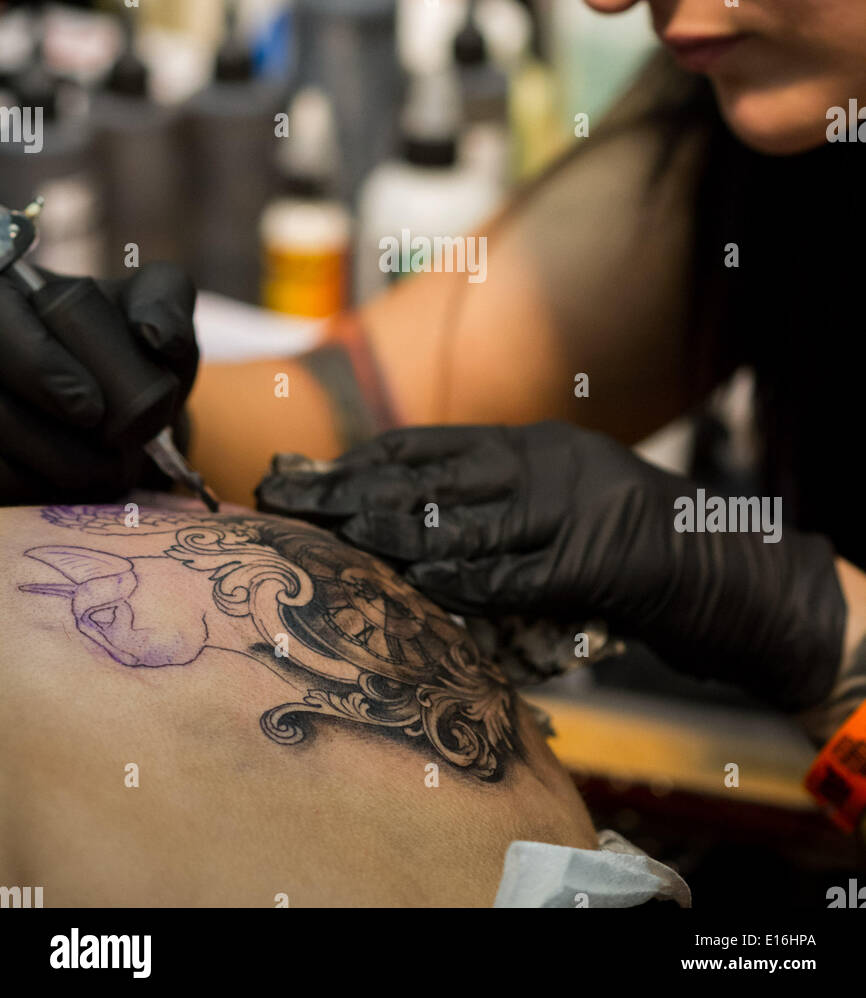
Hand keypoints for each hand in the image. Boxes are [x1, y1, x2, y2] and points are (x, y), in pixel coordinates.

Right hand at [0, 262, 198, 502]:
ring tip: (113, 469)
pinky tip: (84, 486)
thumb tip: (158, 337)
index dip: (38, 368)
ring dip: (55, 472)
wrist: (125, 392)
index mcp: (7, 298)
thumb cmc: (130, 339)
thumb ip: (164, 301)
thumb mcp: (155, 304)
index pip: (0, 324)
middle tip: (112, 453)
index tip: (91, 407)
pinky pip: (1, 484)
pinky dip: (44, 492)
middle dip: (46, 439)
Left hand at [256, 422, 846, 711]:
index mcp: (529, 443)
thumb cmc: (627, 532)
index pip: (425, 445)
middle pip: (426, 474)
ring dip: (393, 529)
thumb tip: (414, 517)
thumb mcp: (559, 490)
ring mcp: (566, 512)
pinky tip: (419, 579)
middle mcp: (541, 465)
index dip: (359, 461)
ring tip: (336, 533)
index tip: (305, 474)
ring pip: (463, 518)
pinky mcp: (587, 564)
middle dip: (350, 487)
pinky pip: (514, 573)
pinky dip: (465, 578)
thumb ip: (496, 495)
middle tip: (288, 500)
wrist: (717, 561)